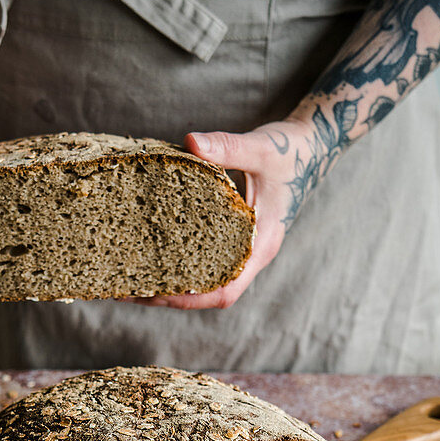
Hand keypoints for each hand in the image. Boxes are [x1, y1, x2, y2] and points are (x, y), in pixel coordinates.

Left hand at [123, 118, 316, 309]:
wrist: (311, 149)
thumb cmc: (289, 150)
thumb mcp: (260, 147)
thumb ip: (227, 146)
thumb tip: (190, 143)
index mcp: (262, 244)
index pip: (226, 290)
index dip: (191, 297)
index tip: (156, 293)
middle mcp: (253, 255)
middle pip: (210, 294)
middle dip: (170, 297)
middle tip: (128, 291)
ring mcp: (245, 249)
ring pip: (207, 282)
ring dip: (172, 285)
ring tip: (131, 280)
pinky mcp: (236, 239)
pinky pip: (207, 263)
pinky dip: (180, 266)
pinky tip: (152, 255)